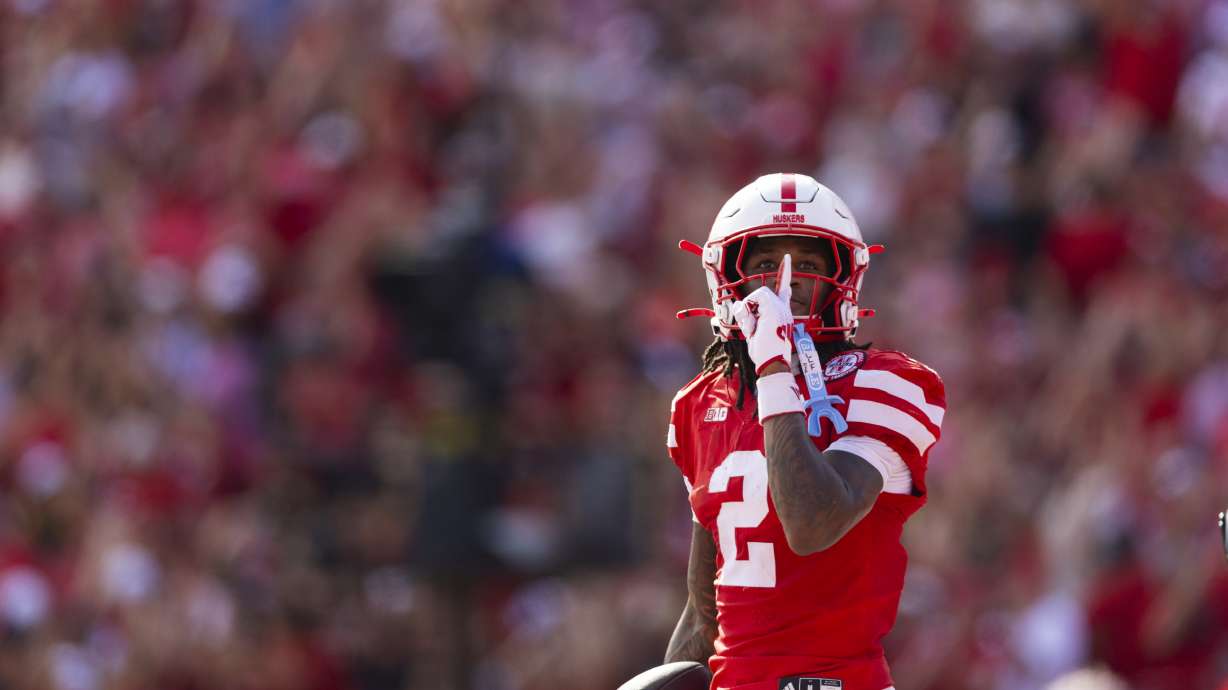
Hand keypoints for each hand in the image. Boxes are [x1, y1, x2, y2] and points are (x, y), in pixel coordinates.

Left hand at [731, 254, 793, 374]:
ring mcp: (780, 308)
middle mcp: (784, 309)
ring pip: (756, 295)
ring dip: (748, 313)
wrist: (773, 363)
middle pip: (760, 294)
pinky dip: (748, 312)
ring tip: (753, 330)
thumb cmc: (765, 354)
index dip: (785, 274)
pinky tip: (754, 326)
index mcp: (782, 314)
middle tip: (751, 329)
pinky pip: (754, 298)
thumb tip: (737, 306)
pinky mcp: (774, 308)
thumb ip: (749, 319)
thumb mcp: (755, 334)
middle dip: (749, 309)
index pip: (784, 291)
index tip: (786, 259)